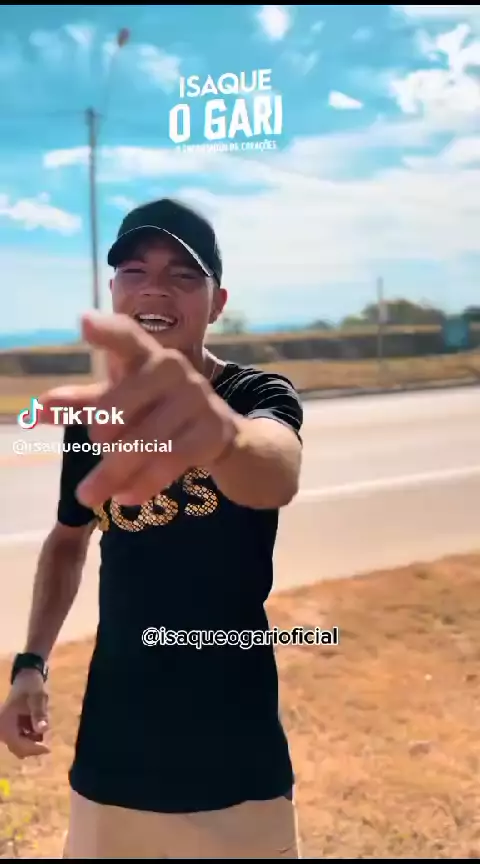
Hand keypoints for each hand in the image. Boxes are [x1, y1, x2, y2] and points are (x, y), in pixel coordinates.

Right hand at [0, 670, 49, 758]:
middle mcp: (2, 728)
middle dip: (33, 747)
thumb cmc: (31, 685)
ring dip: (33, 741)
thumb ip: (39, 712)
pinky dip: (32, 737)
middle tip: (48, 744)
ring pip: (20, 746)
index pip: (17, 743)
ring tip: (41, 724)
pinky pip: (22, 740)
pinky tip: (37, 724)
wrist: (26, 678)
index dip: (32, 749)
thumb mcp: (37, 696)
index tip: (47, 748)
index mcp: (4, 722)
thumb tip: (41, 730)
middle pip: (18, 748)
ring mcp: (6, 729)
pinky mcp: (11, 729)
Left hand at [39, 312, 239, 505]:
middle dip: (101, 435)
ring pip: (144, 441)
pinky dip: (143, 483)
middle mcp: (173, 369)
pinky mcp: (213, 430)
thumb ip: (80, 405)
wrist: (220, 434)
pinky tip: (125, 496)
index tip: (84, 322)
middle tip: (92, 447)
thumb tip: (35, 411)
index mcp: (146, 355)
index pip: (126, 336)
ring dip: (113, 472)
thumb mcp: (119, 404)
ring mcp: (197, 398)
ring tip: (89, 495)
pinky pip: (170, 461)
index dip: (106, 331)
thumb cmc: (157, 410)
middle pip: (120, 406)